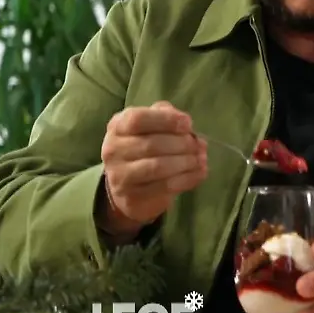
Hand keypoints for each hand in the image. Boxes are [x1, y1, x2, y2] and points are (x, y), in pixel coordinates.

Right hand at [100, 101, 206, 231]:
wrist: (130, 187)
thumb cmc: (146, 148)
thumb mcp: (154, 125)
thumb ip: (168, 116)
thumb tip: (186, 124)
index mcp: (118, 126)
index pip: (137, 119)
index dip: (166, 120)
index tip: (188, 124)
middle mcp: (113, 150)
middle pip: (151, 144)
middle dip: (182, 144)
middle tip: (199, 145)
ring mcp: (119, 175)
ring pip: (158, 167)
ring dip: (186, 162)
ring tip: (200, 159)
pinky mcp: (132, 197)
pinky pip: (165, 186)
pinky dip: (188, 178)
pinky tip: (200, 172)